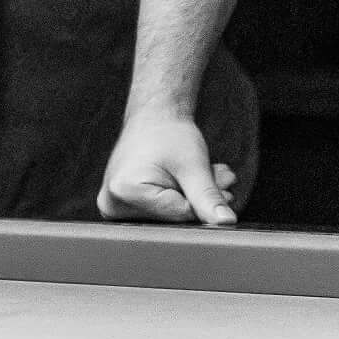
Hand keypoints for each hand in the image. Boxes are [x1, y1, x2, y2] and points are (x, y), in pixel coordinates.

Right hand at [97, 108, 239, 226]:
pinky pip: (161, 210)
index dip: (205, 203)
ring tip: (210, 175)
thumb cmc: (169, 132)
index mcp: (125, 193)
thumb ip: (208, 197)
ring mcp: (115, 206)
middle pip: (173, 217)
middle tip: (221, 179)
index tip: (225, 187)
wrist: (153, 115)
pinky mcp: (124, 206)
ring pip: (170, 214)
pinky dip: (182, 198)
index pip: (178, 216)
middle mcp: (112, 204)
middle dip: (201, 200)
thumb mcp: (194, 165)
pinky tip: (191, 181)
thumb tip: (225, 222)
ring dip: (195, 198)